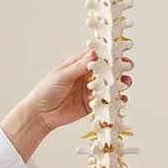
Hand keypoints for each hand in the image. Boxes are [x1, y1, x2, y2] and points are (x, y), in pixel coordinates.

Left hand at [1, 50, 133, 161]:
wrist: (40, 114)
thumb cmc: (46, 90)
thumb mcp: (62, 75)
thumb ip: (79, 67)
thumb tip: (94, 54)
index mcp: (78, 64)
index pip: (97, 56)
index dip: (109, 54)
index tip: (120, 53)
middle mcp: (86, 76)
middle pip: (106, 70)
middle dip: (118, 68)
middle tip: (127, 68)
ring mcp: (90, 90)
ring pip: (109, 85)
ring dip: (119, 84)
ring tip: (126, 83)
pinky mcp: (91, 104)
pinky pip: (106, 101)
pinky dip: (115, 100)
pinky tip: (121, 99)